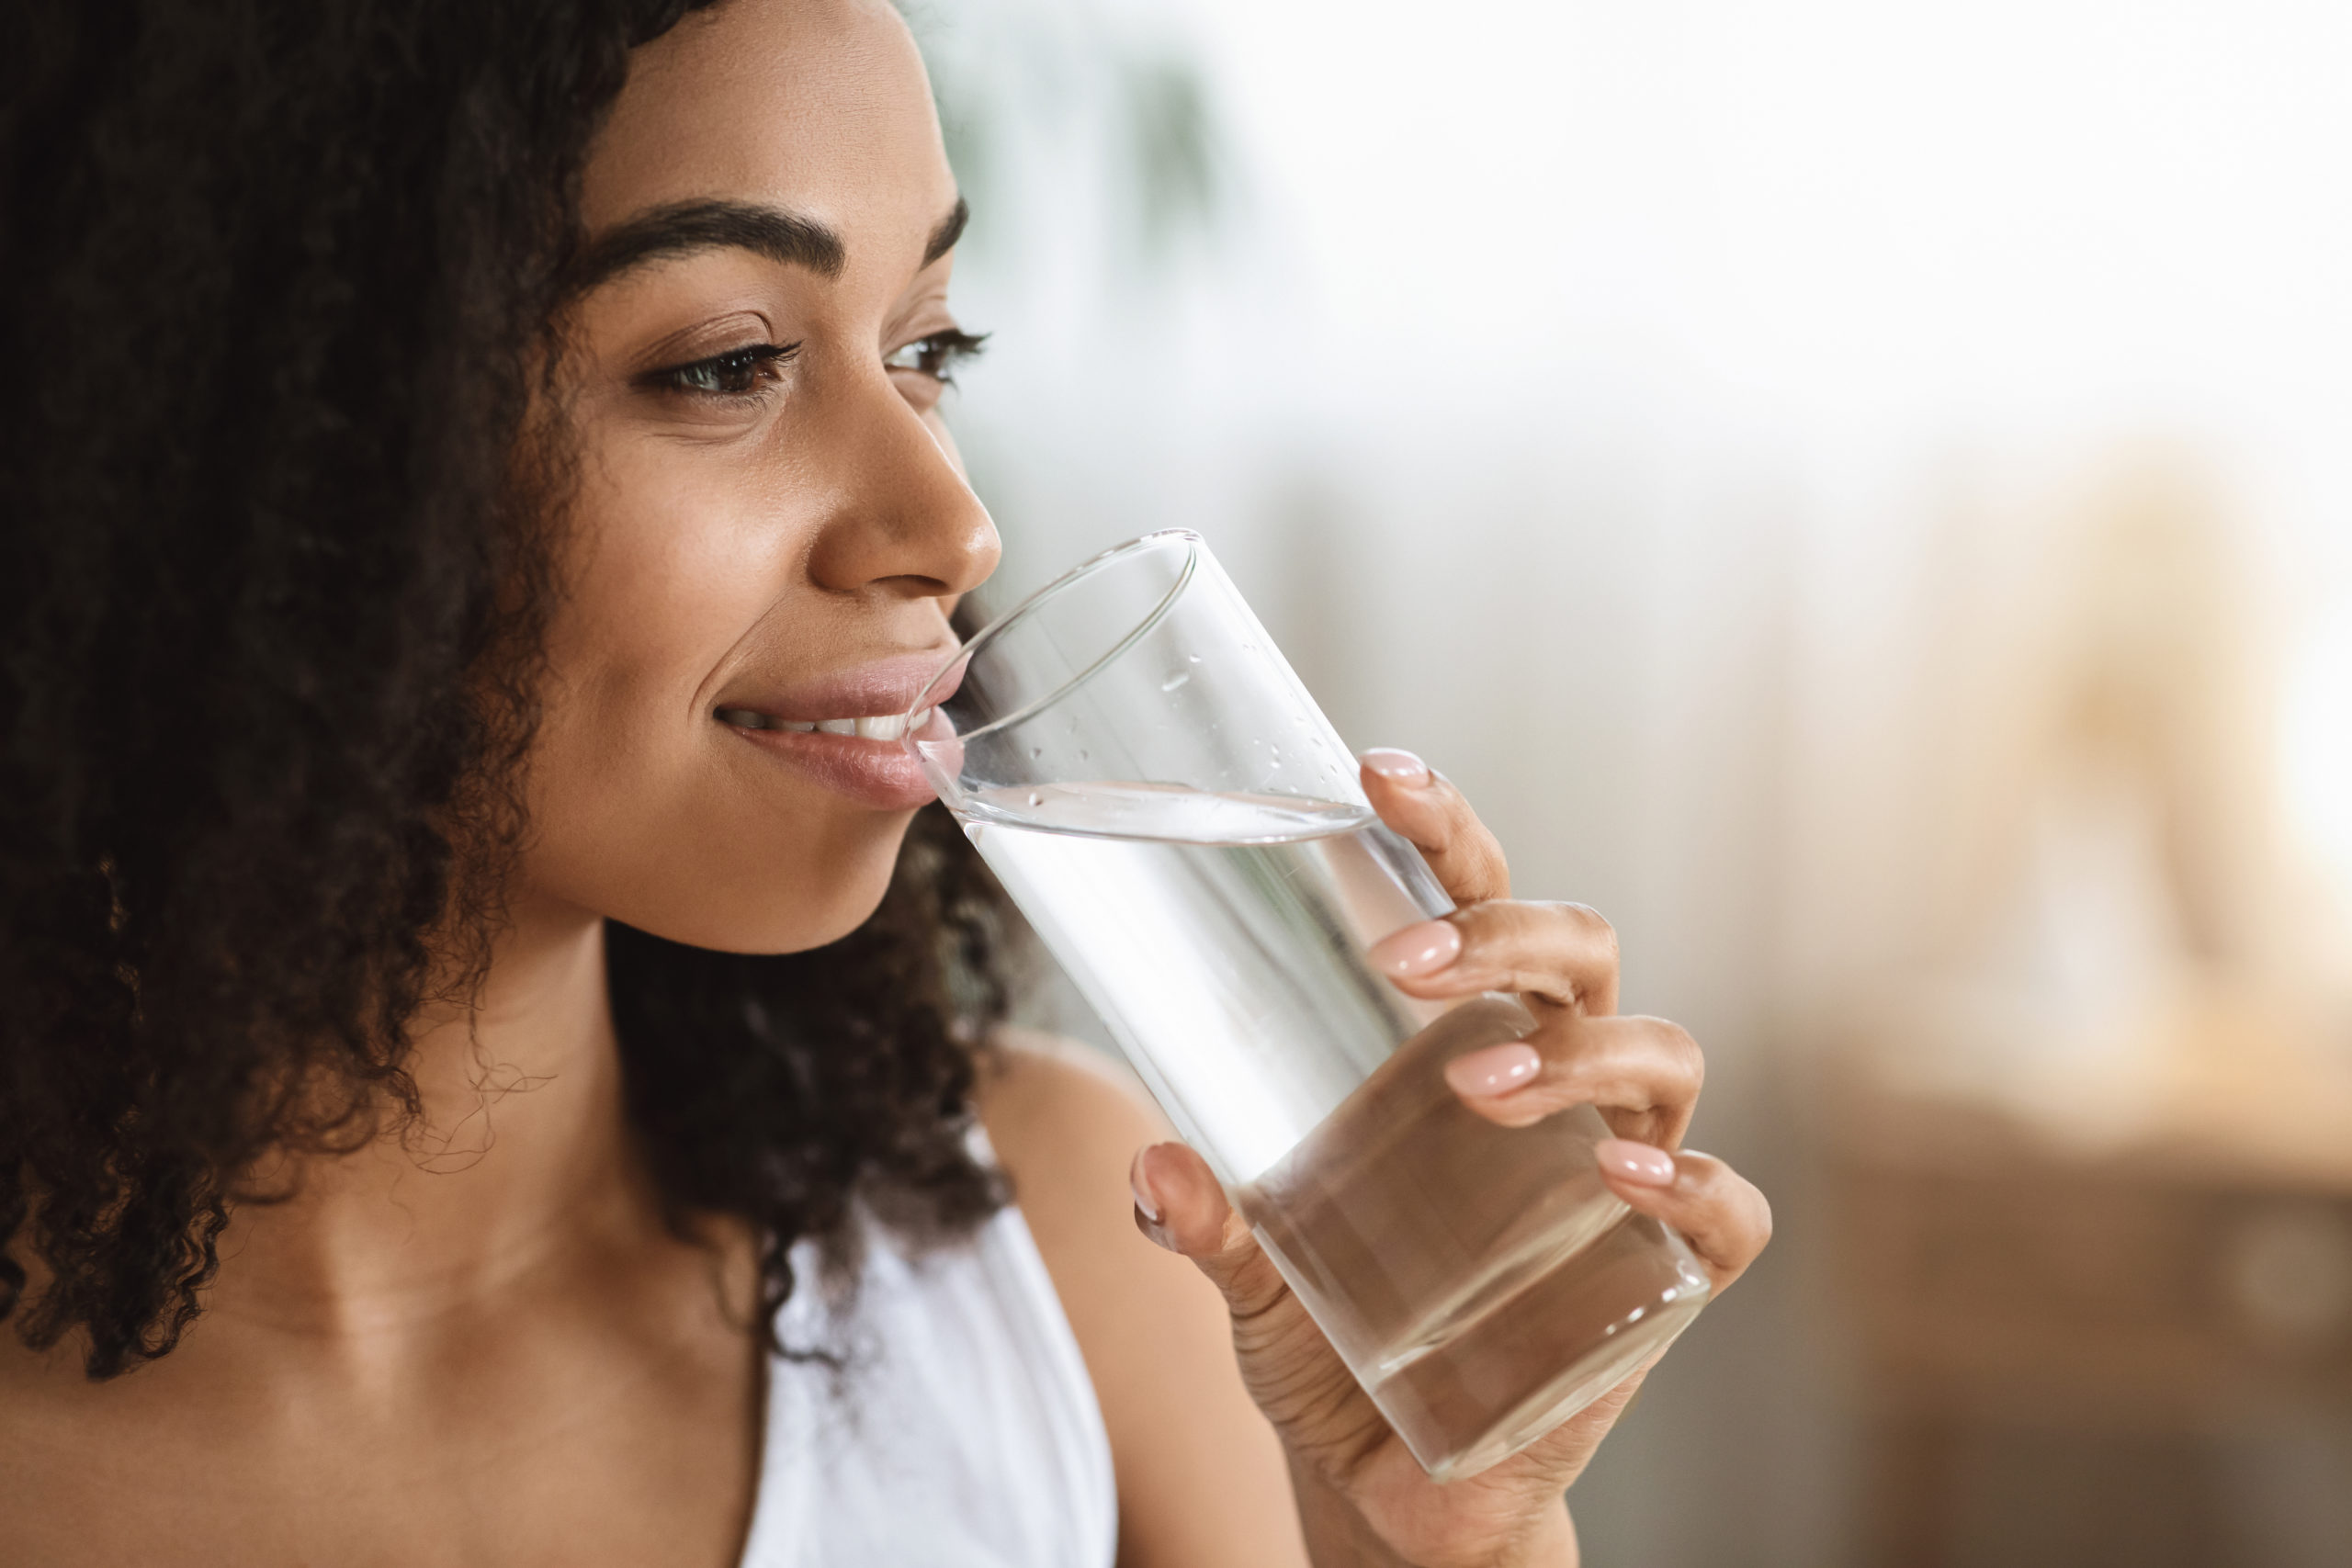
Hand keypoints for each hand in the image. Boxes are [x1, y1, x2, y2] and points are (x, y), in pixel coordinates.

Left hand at [1126, 750, 1772, 1567]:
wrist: (1392, 1487)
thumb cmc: (1329, 1342)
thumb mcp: (1249, 1280)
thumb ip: (1203, 1225)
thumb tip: (1153, 1166)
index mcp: (1462, 1038)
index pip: (1475, 897)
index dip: (1443, 828)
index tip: (1375, 774)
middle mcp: (1556, 1080)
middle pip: (1577, 949)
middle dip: (1501, 929)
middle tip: (1397, 961)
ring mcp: (1621, 1170)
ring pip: (1660, 1050)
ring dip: (1578, 1050)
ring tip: (1480, 1086)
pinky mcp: (1664, 1274)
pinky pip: (1726, 1210)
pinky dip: (1695, 1183)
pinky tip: (1624, 1179)